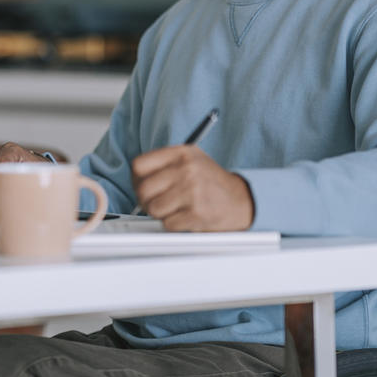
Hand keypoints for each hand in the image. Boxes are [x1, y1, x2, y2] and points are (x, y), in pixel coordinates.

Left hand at [130, 145, 253, 230]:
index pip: (139, 165)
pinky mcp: (197, 213)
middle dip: (147, 200)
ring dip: (161, 214)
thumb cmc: (211, 182)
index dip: (137, 179)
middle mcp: (187, 169)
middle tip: (158, 202)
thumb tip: (134, 180)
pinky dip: (174, 224)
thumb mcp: (191, 160)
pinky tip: (186, 216)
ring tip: (175, 209)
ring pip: (154, 208)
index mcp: (182, 153)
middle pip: (143, 189)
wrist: (241, 200)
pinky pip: (168, 224)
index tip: (143, 185)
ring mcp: (192, 191)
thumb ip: (164, 164)